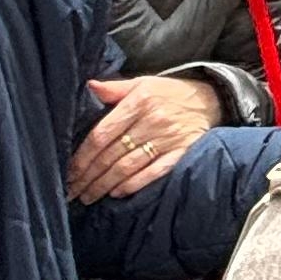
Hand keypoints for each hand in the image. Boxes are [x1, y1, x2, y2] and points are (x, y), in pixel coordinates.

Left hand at [69, 72, 221, 203]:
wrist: (211, 99)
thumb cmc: (170, 92)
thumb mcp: (143, 83)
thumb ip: (114, 89)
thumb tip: (88, 87)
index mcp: (139, 101)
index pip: (102, 134)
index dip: (82, 156)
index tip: (69, 171)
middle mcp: (152, 121)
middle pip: (111, 154)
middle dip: (88, 176)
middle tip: (72, 191)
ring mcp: (167, 139)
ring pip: (127, 167)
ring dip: (104, 185)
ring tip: (88, 196)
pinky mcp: (181, 153)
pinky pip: (152, 173)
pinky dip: (132, 185)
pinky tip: (116, 193)